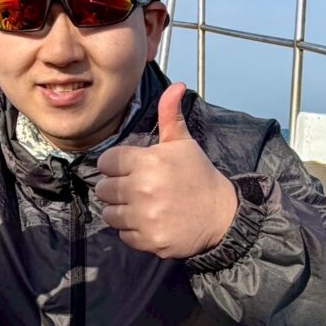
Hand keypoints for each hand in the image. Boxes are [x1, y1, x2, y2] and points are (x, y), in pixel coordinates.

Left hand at [95, 83, 237, 258]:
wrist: (221, 215)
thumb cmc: (198, 175)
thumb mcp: (184, 143)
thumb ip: (171, 115)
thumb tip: (176, 85)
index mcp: (147, 162)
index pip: (106, 162)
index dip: (116, 165)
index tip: (129, 169)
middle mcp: (142, 189)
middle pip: (103, 189)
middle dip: (116, 188)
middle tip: (136, 189)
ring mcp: (145, 217)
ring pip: (109, 214)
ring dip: (121, 211)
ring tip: (141, 206)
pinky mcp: (148, 240)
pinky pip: (123, 235)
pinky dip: (133, 231)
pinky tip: (150, 222)